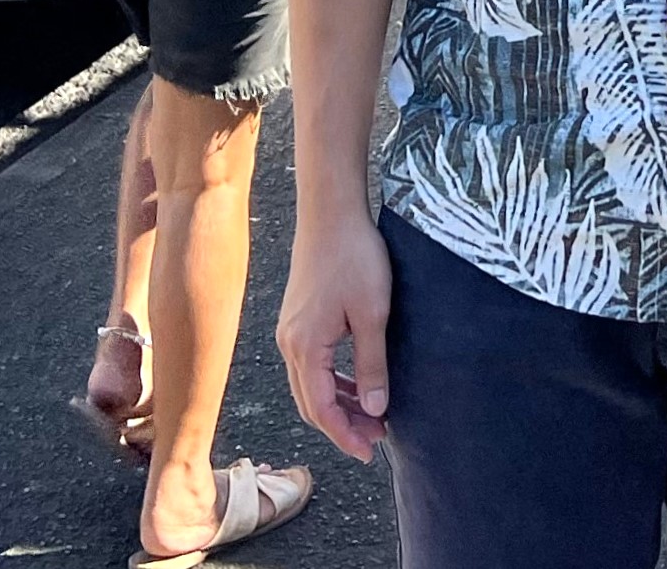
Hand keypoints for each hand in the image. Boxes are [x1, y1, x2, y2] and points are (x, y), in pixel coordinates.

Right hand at [275, 210, 395, 460]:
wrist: (331, 212)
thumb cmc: (354, 256)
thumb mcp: (373, 313)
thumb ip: (372, 364)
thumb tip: (374, 408)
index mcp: (305, 346)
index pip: (321, 409)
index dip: (345, 435)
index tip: (370, 453)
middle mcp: (290, 344)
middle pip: (311, 403)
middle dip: (342, 426)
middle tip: (376, 439)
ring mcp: (290, 332)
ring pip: (310, 386)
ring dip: (338, 405)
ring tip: (372, 416)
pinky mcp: (298, 321)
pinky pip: (312, 367)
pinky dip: (333, 383)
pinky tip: (356, 384)